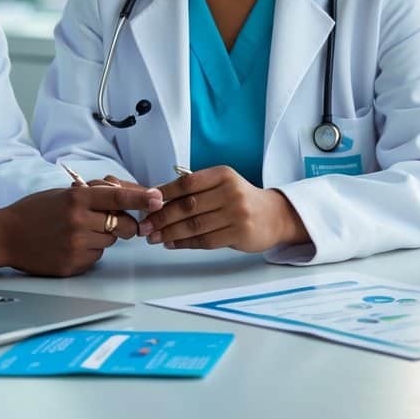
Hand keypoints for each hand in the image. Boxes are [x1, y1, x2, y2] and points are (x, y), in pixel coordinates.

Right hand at [0, 184, 162, 275]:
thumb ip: (92, 193)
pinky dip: (90, 251)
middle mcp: (78, 221)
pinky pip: (96, 257)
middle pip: (123, 225)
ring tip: (78, 232)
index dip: (141, 198)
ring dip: (103, 236)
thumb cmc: (36, 211)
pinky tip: (70, 245)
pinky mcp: (73, 265)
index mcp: (76, 199)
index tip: (158, 198)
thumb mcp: (63, 193)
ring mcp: (76, 245)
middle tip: (114, 221)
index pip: (117, 197)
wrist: (7, 236)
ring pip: (110, 241)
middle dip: (125, 223)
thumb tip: (124, 192)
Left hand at [138, 166, 308, 252]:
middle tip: (145, 225)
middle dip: (161, 217)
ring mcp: (236, 214)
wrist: (274, 216)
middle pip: (188, 206)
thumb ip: (196, 189)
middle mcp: (230, 192)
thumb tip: (158, 199)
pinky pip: (205, 240)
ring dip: (169, 233)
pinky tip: (172, 243)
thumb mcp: (223, 184)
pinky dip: (185, 243)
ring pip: (194, 225)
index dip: (163, 193)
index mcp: (223, 175)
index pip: (187, 182)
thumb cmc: (240, 199)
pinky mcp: (239, 234)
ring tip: (153, 237)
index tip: (146, 202)